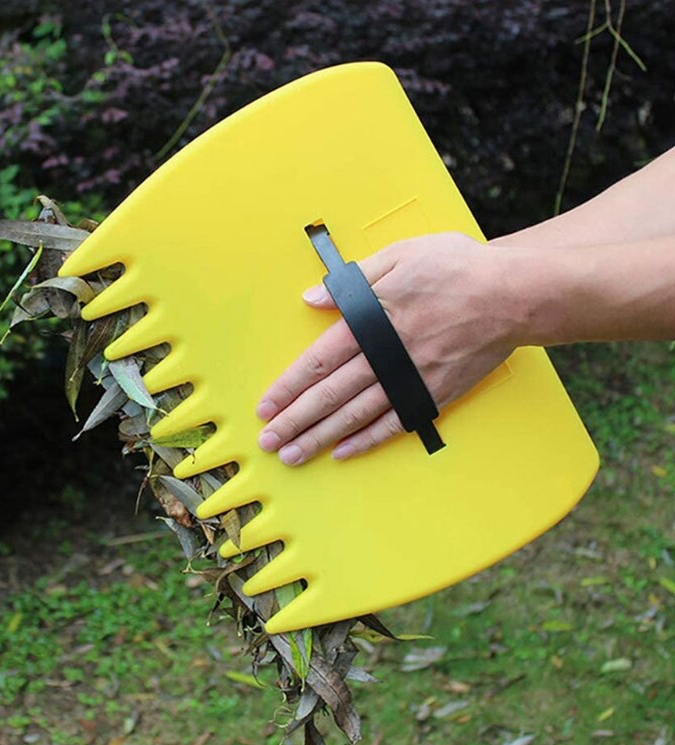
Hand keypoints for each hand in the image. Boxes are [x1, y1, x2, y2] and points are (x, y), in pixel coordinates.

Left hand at [256, 233, 527, 464]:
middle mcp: (386, 356)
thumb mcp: (399, 256)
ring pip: (356, 415)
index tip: (266, 407)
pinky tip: (344, 452)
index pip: (317, 363)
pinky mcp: (435, 394)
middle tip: (268, 442)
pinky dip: (368, 440)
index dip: (288, 388)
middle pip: (330, 396)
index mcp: (371, 322)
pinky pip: (395, 423)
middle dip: (295, 421)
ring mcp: (410, 379)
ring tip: (294, 454)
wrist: (513, 293)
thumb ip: (353, 282)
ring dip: (321, 437)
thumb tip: (313, 298)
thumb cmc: (456, 268)